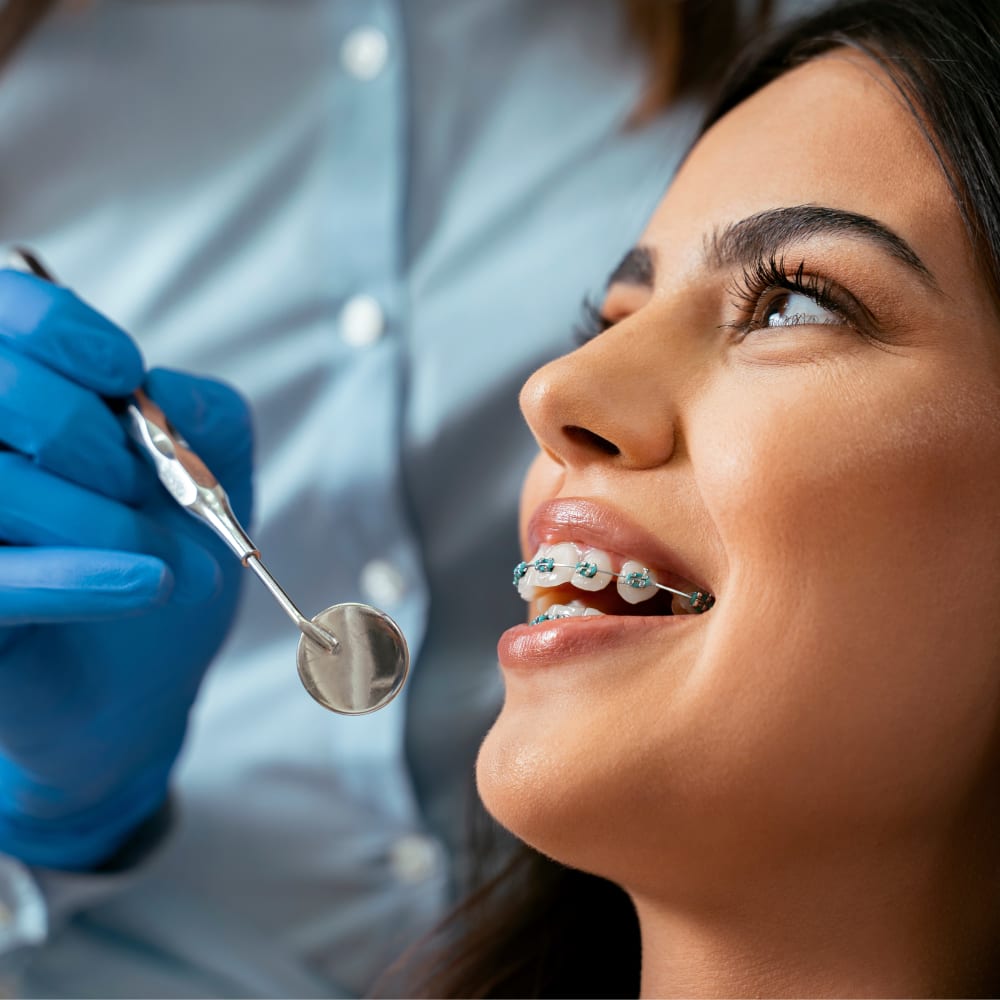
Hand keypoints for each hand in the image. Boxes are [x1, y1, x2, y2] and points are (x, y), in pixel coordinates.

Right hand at [0, 270, 252, 869]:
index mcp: (10, 398)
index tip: (124, 373)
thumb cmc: (164, 552)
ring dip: (100, 513)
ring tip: (158, 552)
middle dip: (90, 432)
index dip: (59, 328)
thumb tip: (159, 389)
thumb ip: (202, 412)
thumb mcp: (213, 470)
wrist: (142, 677)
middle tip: (140, 483)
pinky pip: (5, 582)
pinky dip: (84, 577)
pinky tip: (150, 581)